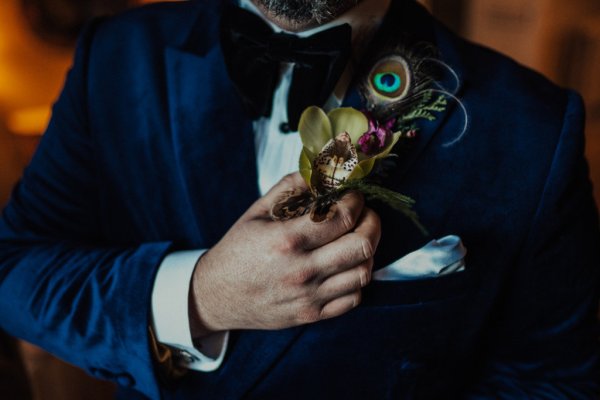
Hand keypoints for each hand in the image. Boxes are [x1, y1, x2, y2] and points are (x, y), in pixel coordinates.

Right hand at [189, 173, 380, 335]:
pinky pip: (353, 298)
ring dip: (368, 251)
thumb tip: (323, 171)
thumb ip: (291, 187)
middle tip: (366, 215)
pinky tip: (346, 266)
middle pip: (362, 245)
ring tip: (357, 239)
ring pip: (363, 272)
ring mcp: (309, 296)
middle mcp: (302, 270)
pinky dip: (357, 279)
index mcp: (287, 240)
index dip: (357, 202)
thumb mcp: (258, 211)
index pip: (343, 217)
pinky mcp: (312, 314)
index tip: (354, 197)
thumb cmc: (237, 250)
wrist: (215, 295)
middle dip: (372, 223)